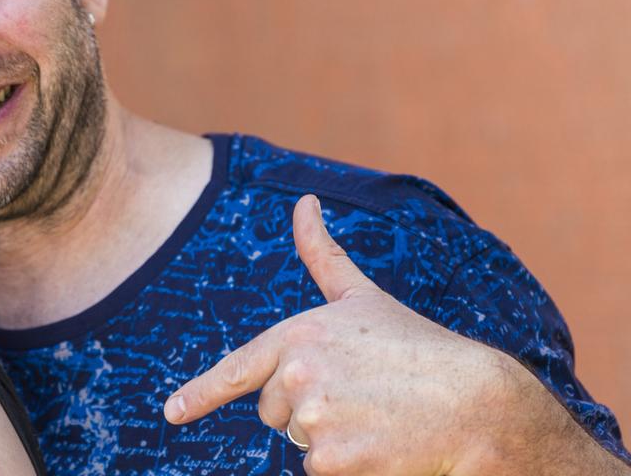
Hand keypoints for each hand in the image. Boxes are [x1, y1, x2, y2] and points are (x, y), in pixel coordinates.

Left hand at [163, 194, 519, 474]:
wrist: (478, 402)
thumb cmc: (421, 348)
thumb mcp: (363, 297)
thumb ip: (322, 254)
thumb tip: (303, 201)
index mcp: (298, 334)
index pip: (236, 369)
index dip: (200, 395)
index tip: (171, 413)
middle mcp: (298, 373)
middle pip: (275, 414)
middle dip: (309, 411)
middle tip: (363, 397)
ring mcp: (313, 417)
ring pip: (302, 444)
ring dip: (334, 440)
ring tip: (379, 419)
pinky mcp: (332, 459)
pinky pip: (321, 471)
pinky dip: (351, 467)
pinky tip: (383, 448)